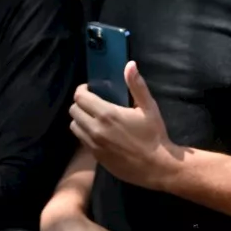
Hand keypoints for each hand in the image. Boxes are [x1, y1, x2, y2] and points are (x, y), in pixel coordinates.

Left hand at [71, 62, 177, 190]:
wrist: (157, 166)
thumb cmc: (154, 135)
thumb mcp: (149, 107)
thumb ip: (136, 85)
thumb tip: (130, 64)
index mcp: (107, 114)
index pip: (80, 97)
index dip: (82, 90)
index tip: (90, 89)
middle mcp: (95, 129)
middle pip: (73, 110)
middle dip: (80, 103)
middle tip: (92, 103)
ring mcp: (93, 145)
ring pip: (74, 126)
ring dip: (80, 119)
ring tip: (93, 117)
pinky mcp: (95, 157)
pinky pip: (82, 141)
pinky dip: (85, 133)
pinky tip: (98, 133)